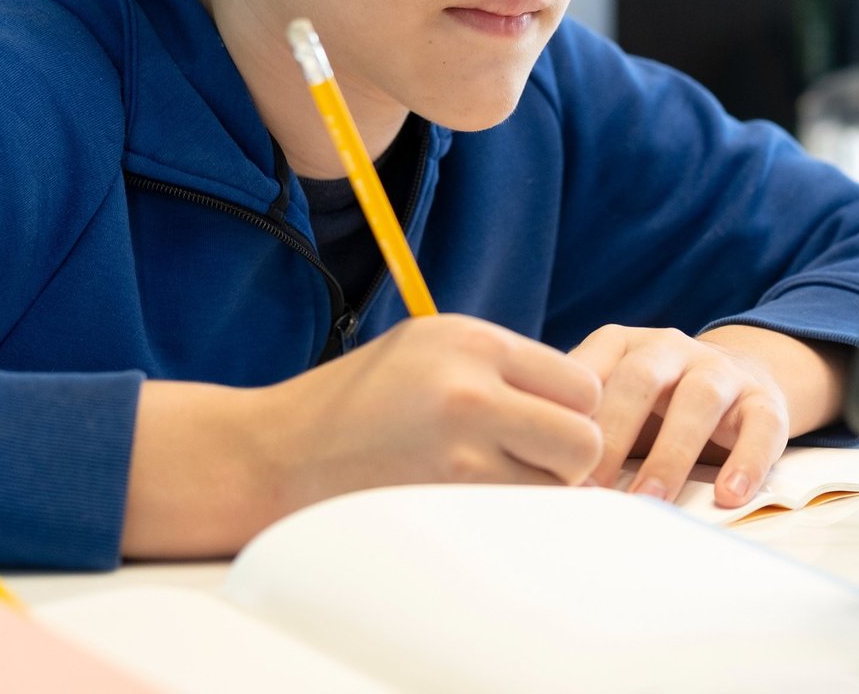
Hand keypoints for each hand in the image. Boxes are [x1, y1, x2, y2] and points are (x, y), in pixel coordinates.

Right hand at [123, 314, 605, 558]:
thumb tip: (579, 401)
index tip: (542, 426)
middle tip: (527, 462)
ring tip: (489, 481)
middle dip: (567, 458)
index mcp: (471, 341)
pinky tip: (467, 503)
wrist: (274, 454)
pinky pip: (513, 518)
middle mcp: (470, 388)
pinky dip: (505, 518)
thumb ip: (500, 365)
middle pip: (583, 438)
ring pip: (555, 487)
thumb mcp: (426, 348)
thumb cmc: (355, 402)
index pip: (580, 384)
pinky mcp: (440, 501)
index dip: (571, 411)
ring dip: (536, 492)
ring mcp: (456, 450)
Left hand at [568, 324, 850, 509]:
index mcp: (621, 344)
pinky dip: (747, 461)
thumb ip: (575, 421)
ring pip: (699, 400)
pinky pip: (760, 426)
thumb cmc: (651, 403)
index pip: (589, 370)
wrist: (736, 377)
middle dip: (613, 434)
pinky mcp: (764, 400)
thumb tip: (521, 469)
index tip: (547, 463)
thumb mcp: (611, 397)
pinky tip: (729, 496)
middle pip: (639, 380)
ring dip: (673, 453)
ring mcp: (720, 370)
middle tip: (592, 488)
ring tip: (653, 501)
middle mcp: (670, 347)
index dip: (568, 416)